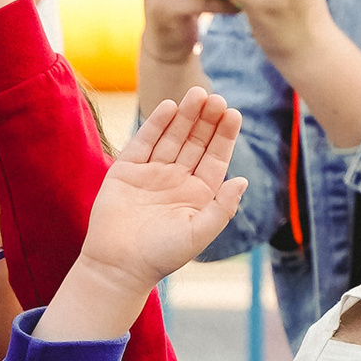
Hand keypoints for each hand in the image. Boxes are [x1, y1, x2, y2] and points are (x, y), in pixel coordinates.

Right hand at [78, 88, 247, 295]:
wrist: (117, 266)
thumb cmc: (160, 256)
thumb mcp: (198, 234)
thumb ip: (222, 207)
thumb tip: (243, 180)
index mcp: (197, 194)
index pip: (215, 157)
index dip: (224, 135)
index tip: (233, 113)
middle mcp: (176, 180)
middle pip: (195, 142)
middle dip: (206, 119)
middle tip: (215, 97)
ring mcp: (151, 173)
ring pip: (172, 137)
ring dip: (185, 115)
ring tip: (197, 93)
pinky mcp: (126, 171)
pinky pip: (143, 142)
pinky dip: (155, 124)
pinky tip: (170, 107)